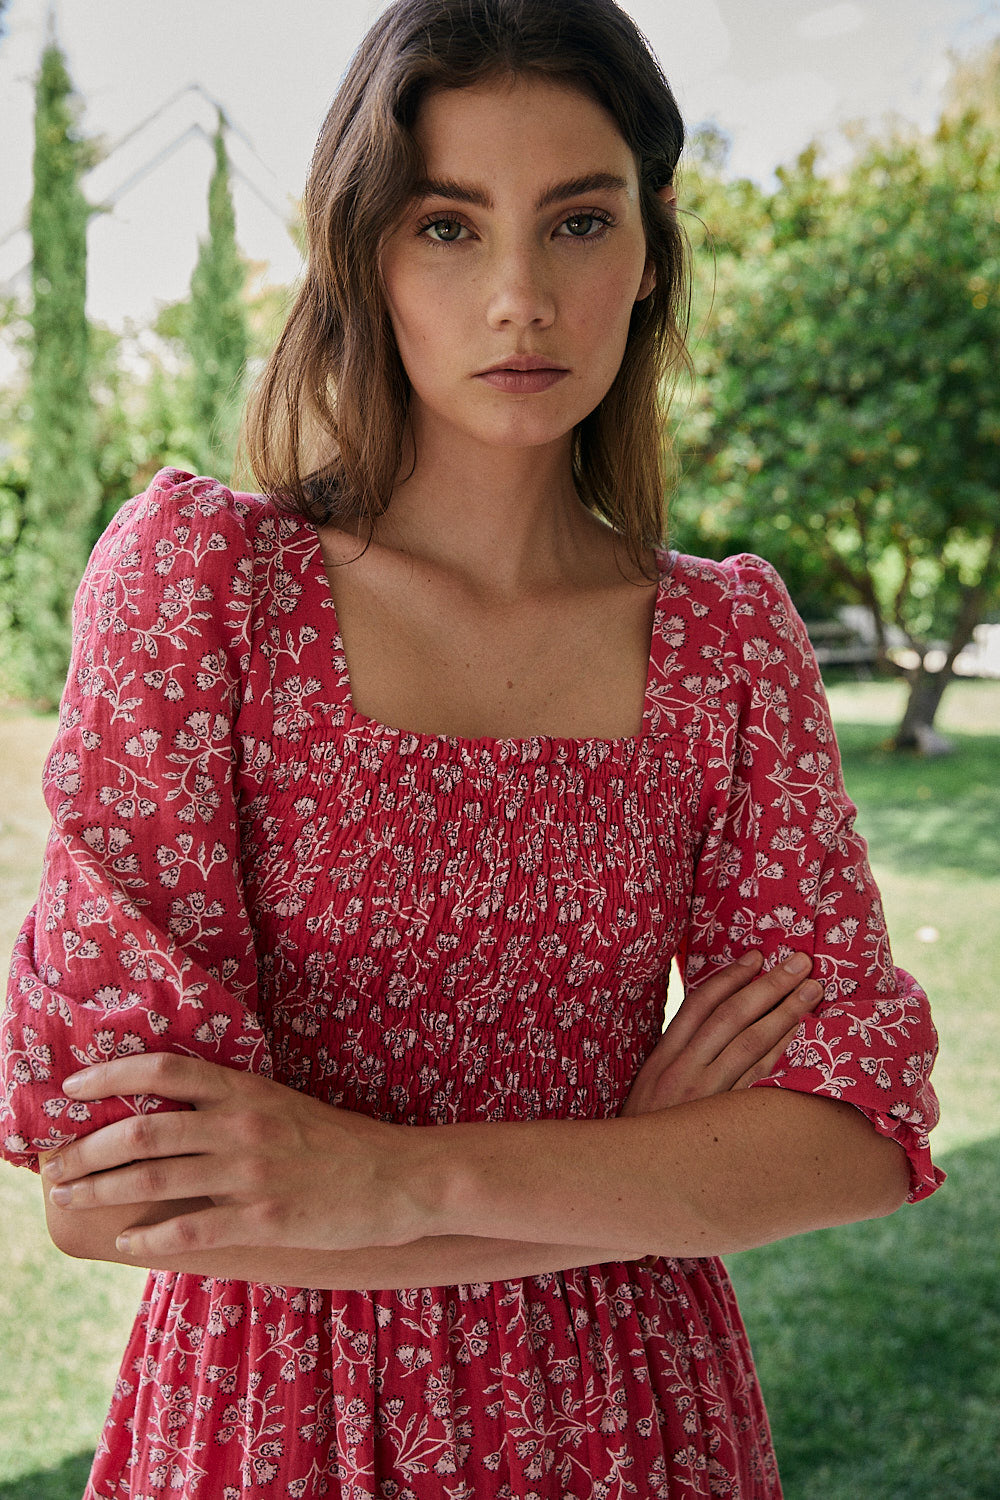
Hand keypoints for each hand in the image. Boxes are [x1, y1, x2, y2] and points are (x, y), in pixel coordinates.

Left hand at [40, 1055, 418, 1261]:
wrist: (398, 1178)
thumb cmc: (338, 1143)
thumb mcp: (281, 1105)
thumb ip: (230, 1106)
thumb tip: (167, 1115)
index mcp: (246, 1089)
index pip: (164, 1070)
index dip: (109, 1075)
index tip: (70, 1089)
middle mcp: (241, 1125)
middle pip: (143, 1130)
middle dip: (87, 1150)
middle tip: (55, 1167)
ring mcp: (251, 1173)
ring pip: (154, 1179)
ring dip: (101, 1191)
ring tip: (71, 1200)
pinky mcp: (263, 1218)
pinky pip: (188, 1230)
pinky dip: (148, 1239)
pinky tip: (128, 1243)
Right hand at [621, 951, 821, 1116]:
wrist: (633, 1187)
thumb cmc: (647, 1134)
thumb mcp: (650, 1088)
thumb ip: (677, 1056)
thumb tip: (713, 1023)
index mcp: (661, 1059)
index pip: (698, 1004)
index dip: (729, 976)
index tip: (756, 956)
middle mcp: (682, 1072)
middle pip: (731, 1016)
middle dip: (768, 984)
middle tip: (800, 961)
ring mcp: (706, 1098)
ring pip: (751, 1043)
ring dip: (785, 1012)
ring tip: (813, 990)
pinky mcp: (726, 1123)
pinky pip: (761, 1081)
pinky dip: (782, 1053)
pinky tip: (803, 1035)